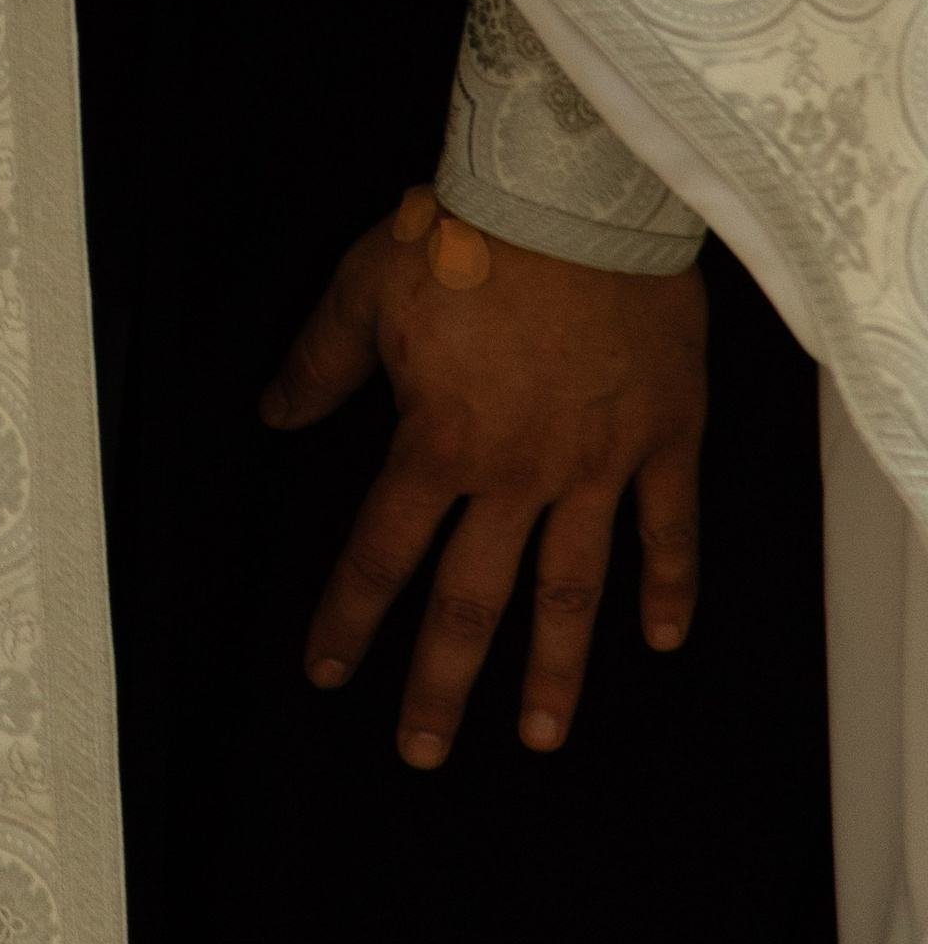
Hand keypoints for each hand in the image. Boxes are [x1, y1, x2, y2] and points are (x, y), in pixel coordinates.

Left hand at [259, 202, 705, 766]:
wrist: (570, 192)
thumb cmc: (460, 232)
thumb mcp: (362, 289)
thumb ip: (319, 364)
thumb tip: (273, 415)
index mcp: (438, 445)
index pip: (381, 554)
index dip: (349, 616)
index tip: (326, 672)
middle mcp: (517, 474)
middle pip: (472, 600)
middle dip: (442, 683)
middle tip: (422, 751)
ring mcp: (597, 464)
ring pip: (572, 590)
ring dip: (553, 671)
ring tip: (540, 737)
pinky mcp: (664, 436)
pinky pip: (670, 528)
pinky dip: (669, 588)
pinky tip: (660, 642)